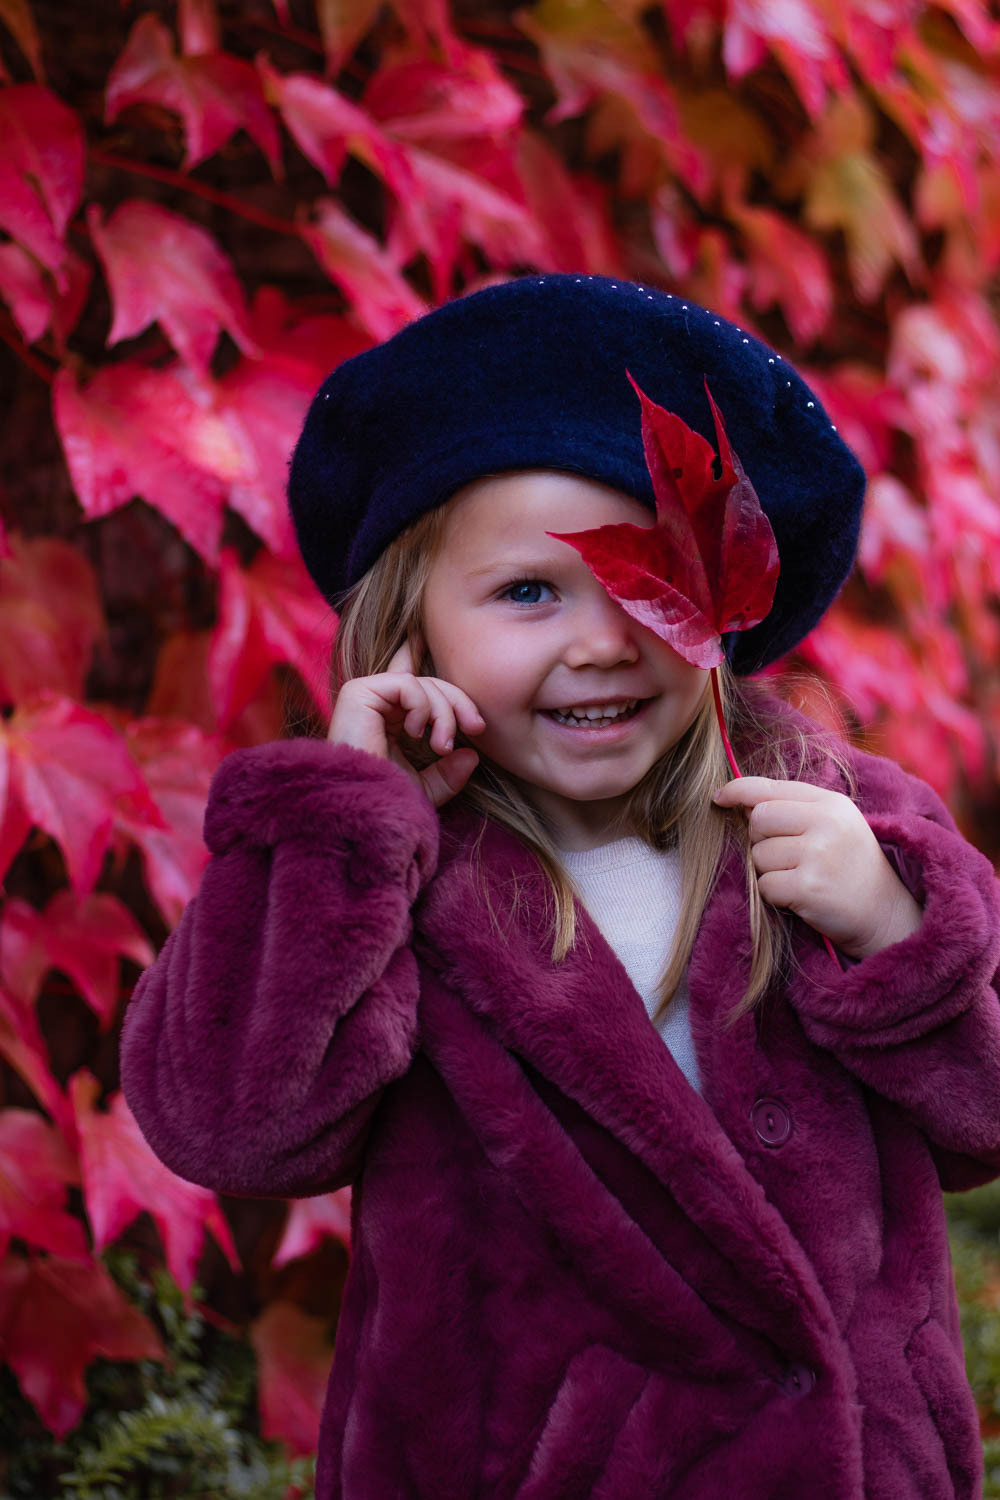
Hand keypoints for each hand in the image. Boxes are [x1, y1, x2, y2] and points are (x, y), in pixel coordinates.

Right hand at [328, 642, 484, 807]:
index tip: (478, 727)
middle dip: (459, 703)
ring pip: (422, 684)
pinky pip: (407, 684)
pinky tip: (414, 734)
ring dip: (443, 713)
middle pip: (430, 685)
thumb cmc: (386, 804)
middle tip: (476, 728)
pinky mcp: (357, 693)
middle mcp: (377, 707)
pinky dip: (421, 706)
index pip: (425, 693)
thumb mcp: (425, 790)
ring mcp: (365, 698)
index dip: (455, 700)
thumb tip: (472, 756)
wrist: (364, 813)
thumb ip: (449, 774)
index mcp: (390, 721)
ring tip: (442, 747)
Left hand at [712, 777, 922, 958]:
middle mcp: (826, 822)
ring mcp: (818, 854)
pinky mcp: (809, 887)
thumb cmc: (849, 866)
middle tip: (787, 858)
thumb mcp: (833, 825)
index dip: (737, 790)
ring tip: (801, 878)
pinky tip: (800, 897)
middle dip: (761, 841)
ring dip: (770, 872)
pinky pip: (765, 885)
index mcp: (830, 803)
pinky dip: (775, 895)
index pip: (769, 787)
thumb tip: (738, 800)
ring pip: (759, 856)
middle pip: (758, 820)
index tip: (719, 797)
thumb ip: (793, 808)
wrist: (885, 913)